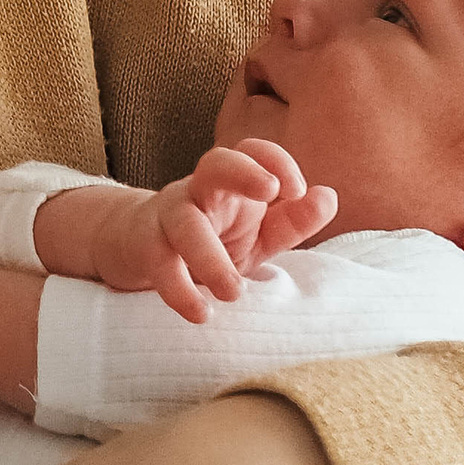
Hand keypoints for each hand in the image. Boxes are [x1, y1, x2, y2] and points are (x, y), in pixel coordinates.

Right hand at [59, 140, 339, 325]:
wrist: (135, 245)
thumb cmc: (210, 237)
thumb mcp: (257, 233)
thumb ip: (293, 219)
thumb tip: (328, 196)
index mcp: (230, 182)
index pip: (252, 151)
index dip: (276, 161)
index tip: (296, 191)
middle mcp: (199, 190)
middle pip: (216, 162)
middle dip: (243, 171)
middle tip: (271, 193)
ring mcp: (169, 216)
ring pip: (184, 222)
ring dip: (208, 255)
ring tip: (233, 292)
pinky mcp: (145, 247)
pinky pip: (159, 263)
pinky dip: (178, 290)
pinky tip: (201, 313)